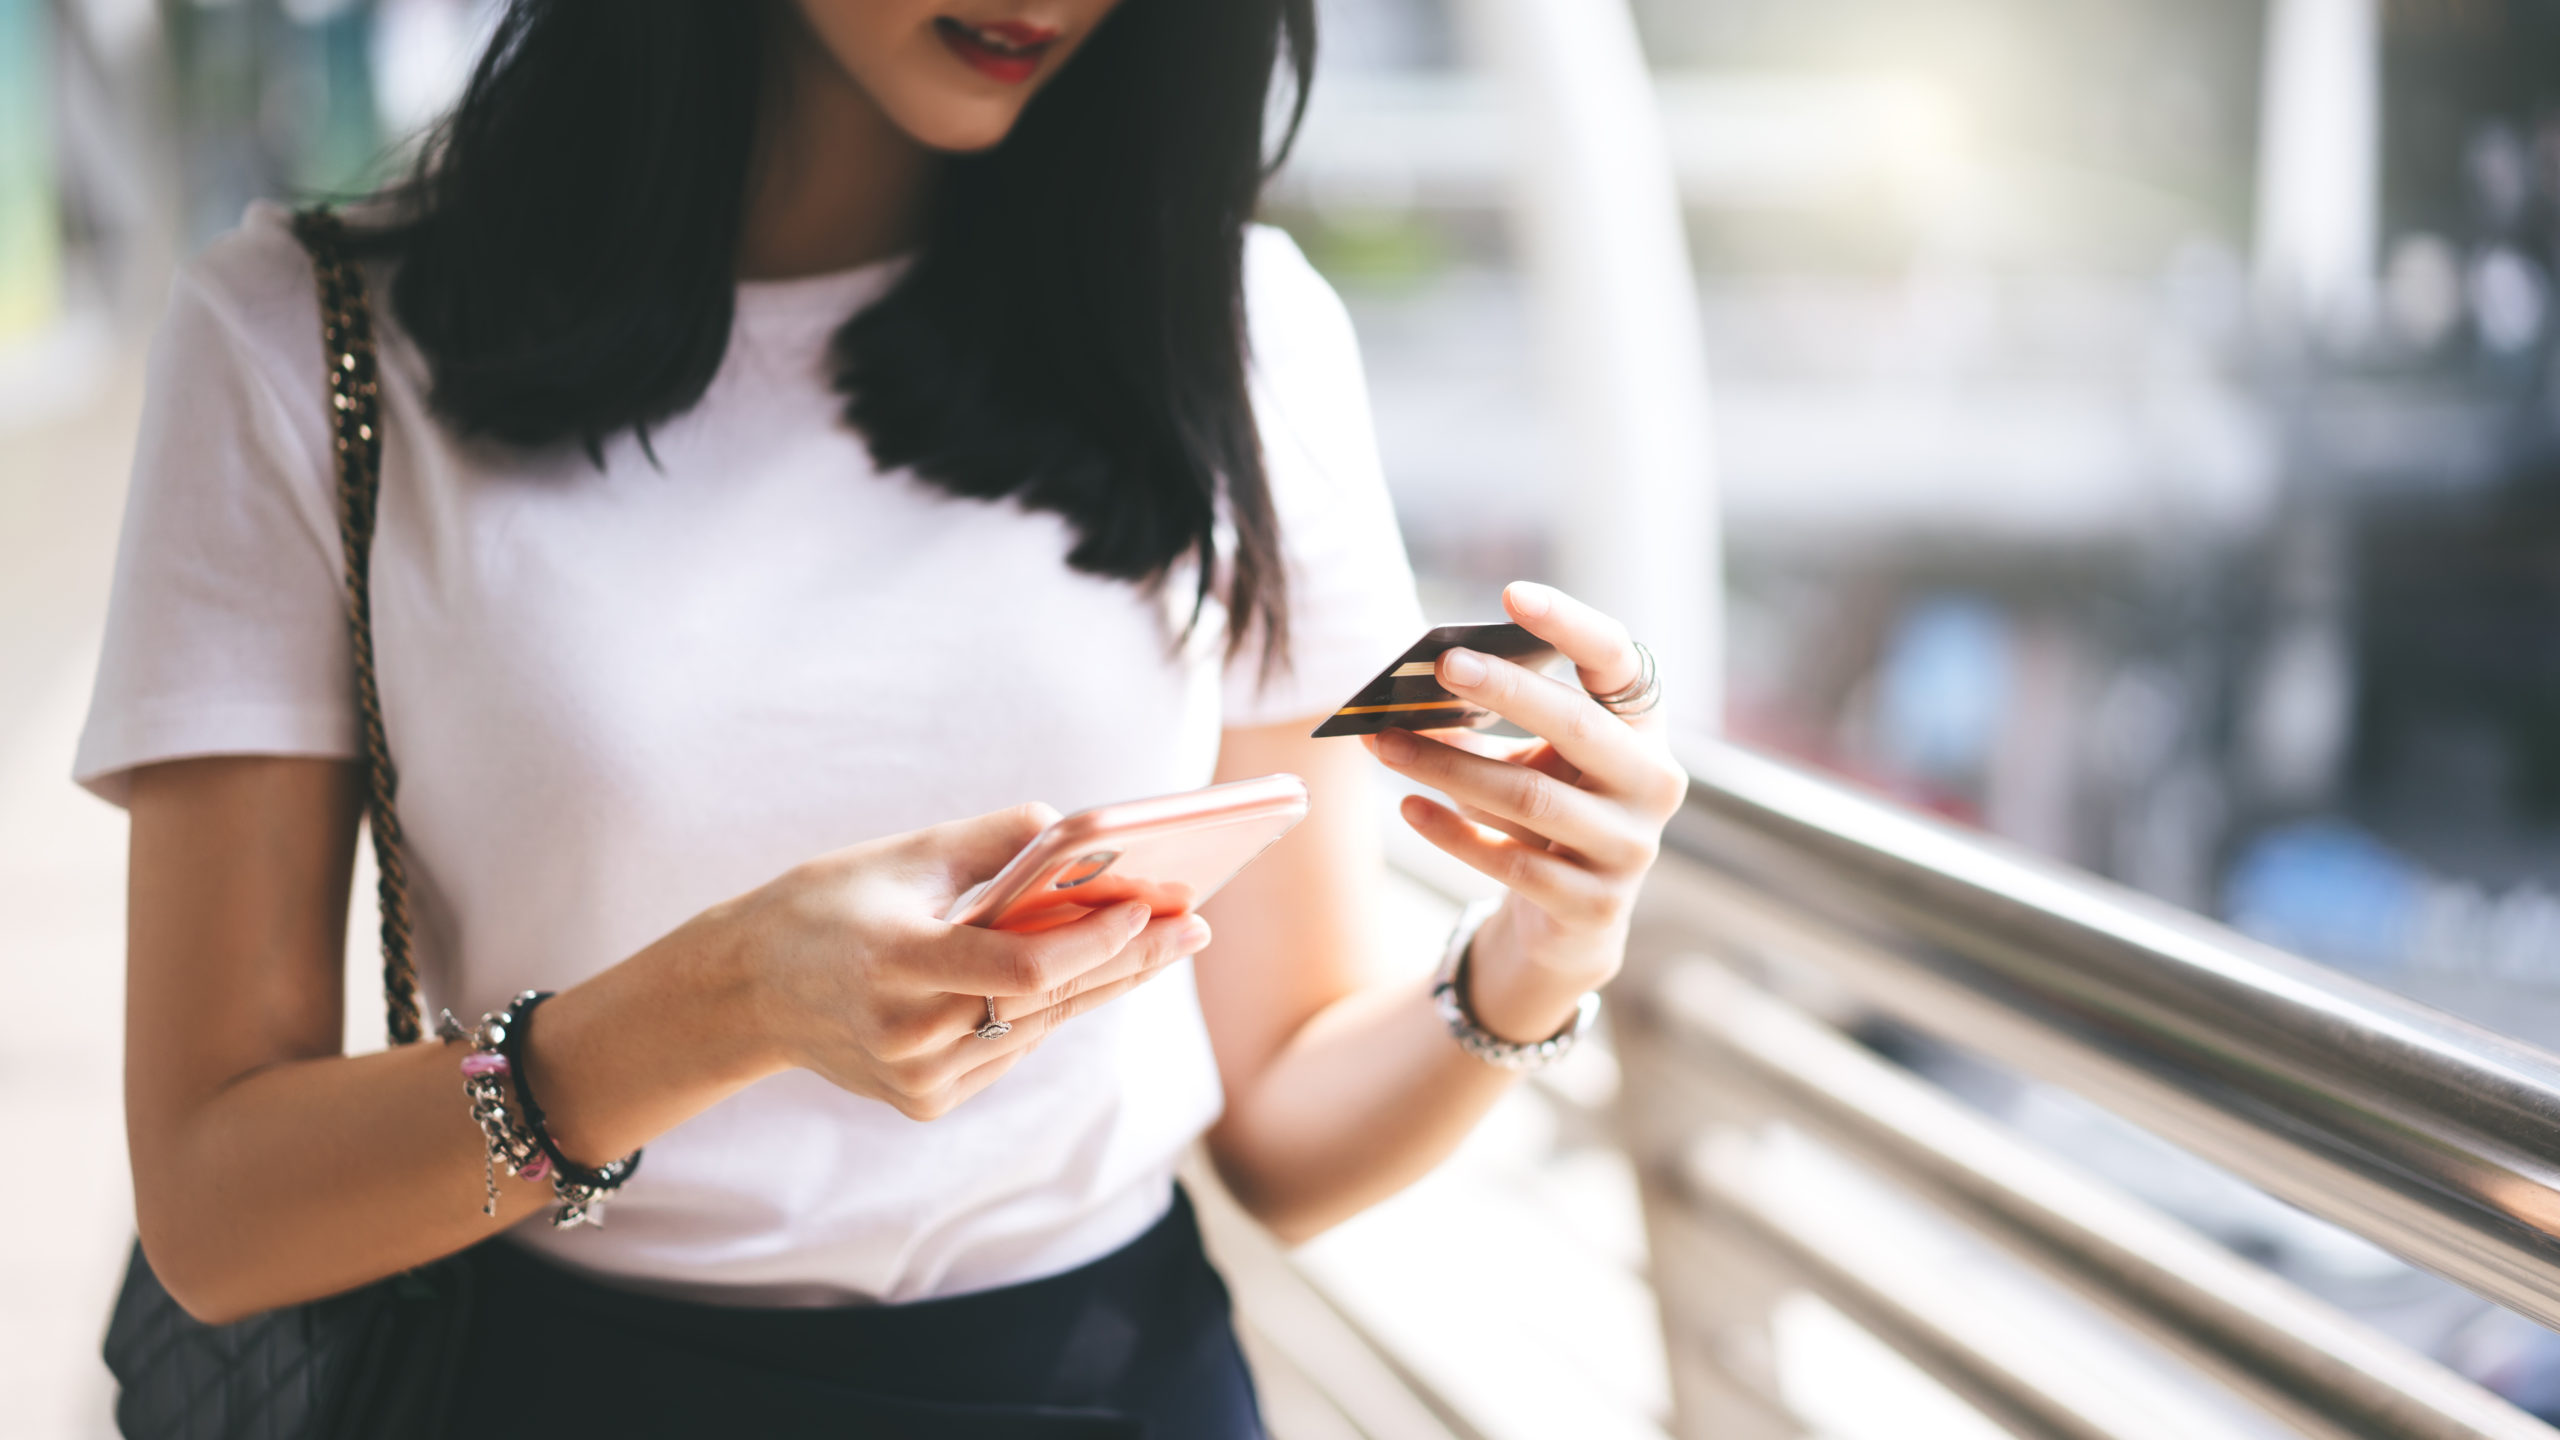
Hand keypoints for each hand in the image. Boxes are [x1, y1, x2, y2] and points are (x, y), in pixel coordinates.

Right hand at [723, 804, 1211, 1118]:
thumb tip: (1080, 829)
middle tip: (1194, 925)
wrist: (746, 992)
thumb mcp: (898, 855)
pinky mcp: (925, 1103)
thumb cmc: (825, 905)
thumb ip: (993, 841)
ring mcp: (916, 1080)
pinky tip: (1084, 976)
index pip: (1020, 967)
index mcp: (894, 962)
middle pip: (1047, 1002)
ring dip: (1101, 985)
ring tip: (1164, 942)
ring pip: (1038, 1030)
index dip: (1092, 941)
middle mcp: (906, 1033)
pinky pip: (1011, 1050)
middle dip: (1129, 960)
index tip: (1151, 908)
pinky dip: (1047, 1012)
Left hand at [1362, 582, 1686, 1041]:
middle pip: (1578, 725)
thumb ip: (1483, 725)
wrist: (1568, 922)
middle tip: (1440, 665)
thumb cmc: (1541, 812)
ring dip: (1450, 766)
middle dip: (1507, 691)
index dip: (1570, 625)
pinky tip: (1408, 806)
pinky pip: (1514, 864)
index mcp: (1642, 727)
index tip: (1512, 594)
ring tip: (1383, 744)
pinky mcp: (1595, 905)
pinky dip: (1453, 832)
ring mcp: (1630, 847)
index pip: (1617, 660)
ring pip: (1531, 797)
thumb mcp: (1523, 759)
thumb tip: (1403, 695)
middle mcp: (1652, 782)